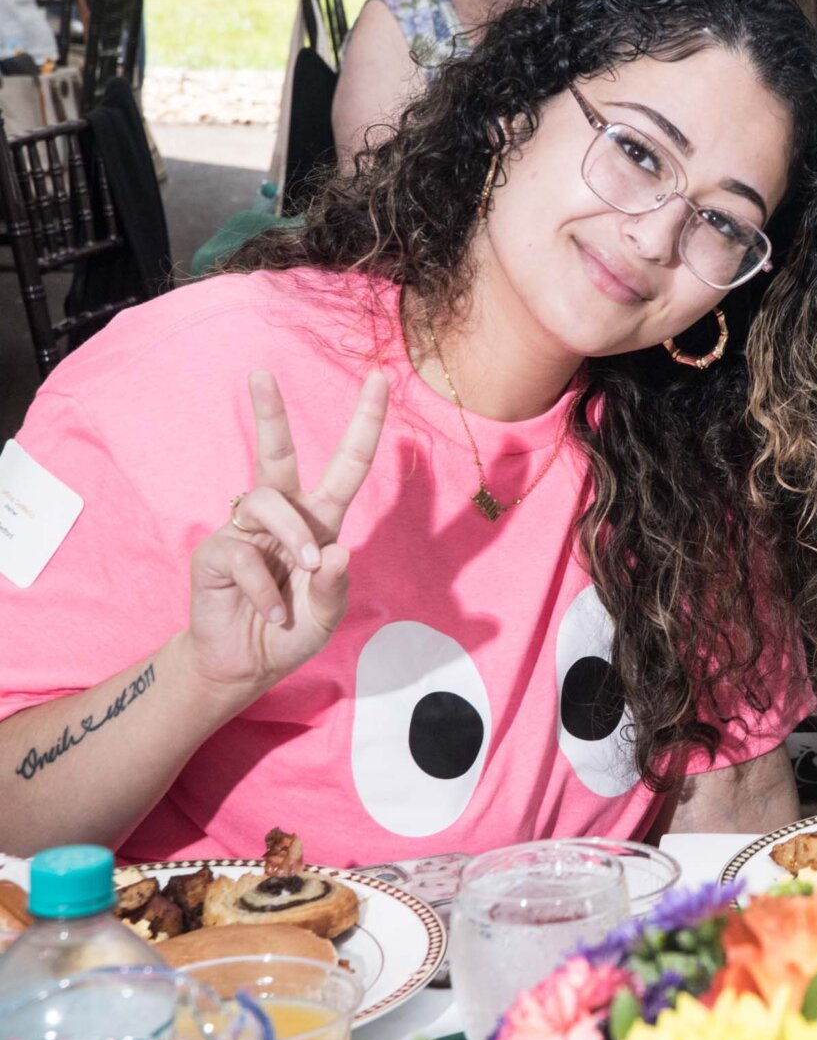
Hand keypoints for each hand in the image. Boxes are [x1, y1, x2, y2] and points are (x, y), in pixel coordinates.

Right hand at [184, 370, 387, 697]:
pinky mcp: (216, 554)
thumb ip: (336, 589)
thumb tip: (334, 551)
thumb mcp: (327, 615)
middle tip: (260, 373)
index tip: (378, 380)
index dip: (364, 424)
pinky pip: (243, 556)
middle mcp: (283, 517)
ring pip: (267, 501)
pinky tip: (272, 613)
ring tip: (304, 574)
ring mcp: (245, 531)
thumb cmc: (291, 630)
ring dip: (293, 536)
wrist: (245, 665)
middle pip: (274, 453)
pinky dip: (266, 591)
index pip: (347, 465)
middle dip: (269, 413)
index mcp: (320, 521)